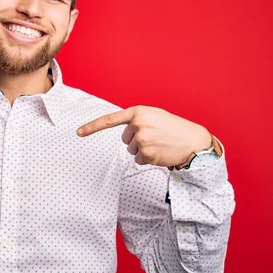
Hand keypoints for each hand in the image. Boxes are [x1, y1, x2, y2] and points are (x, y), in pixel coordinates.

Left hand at [76, 106, 210, 166]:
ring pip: (131, 150)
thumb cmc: (174, 128)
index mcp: (138, 112)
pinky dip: (149, 159)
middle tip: (156, 137)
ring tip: (160, 144)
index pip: (110, 120)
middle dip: (137, 140)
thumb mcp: (155, 116)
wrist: (194, 141)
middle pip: (125, 139)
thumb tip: (125, 132)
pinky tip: (161, 153)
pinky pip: (139, 160)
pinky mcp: (146, 153)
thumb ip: (137, 119)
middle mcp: (137, 124)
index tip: (78, 133)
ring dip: (143, 150)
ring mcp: (141, 139)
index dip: (92, 127)